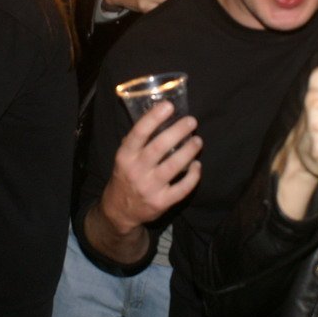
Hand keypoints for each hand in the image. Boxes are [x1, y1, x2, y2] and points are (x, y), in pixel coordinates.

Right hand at [99, 101, 202, 233]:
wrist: (120, 210)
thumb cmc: (126, 176)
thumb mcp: (124, 158)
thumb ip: (138, 141)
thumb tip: (159, 117)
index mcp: (125, 156)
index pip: (139, 133)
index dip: (153, 118)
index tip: (169, 106)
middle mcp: (136, 170)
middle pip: (159, 147)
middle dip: (178, 131)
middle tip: (191, 121)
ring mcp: (149, 187)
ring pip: (173, 166)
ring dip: (189, 151)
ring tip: (197, 141)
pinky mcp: (161, 202)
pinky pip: (182, 188)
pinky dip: (192, 176)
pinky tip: (197, 165)